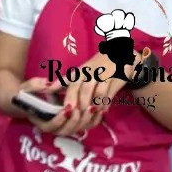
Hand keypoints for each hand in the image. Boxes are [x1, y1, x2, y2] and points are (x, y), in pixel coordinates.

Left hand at [19, 49, 139, 136]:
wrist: (124, 55)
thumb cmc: (98, 68)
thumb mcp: (82, 73)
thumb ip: (66, 81)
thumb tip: (48, 88)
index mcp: (82, 71)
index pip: (72, 83)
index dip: (69, 96)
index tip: (65, 109)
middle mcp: (92, 71)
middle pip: (83, 89)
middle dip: (79, 103)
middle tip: (76, 116)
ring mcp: (105, 73)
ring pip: (96, 92)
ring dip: (92, 105)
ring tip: (88, 114)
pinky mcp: (118, 76)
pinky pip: (110, 92)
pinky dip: (105, 103)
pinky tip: (101, 111)